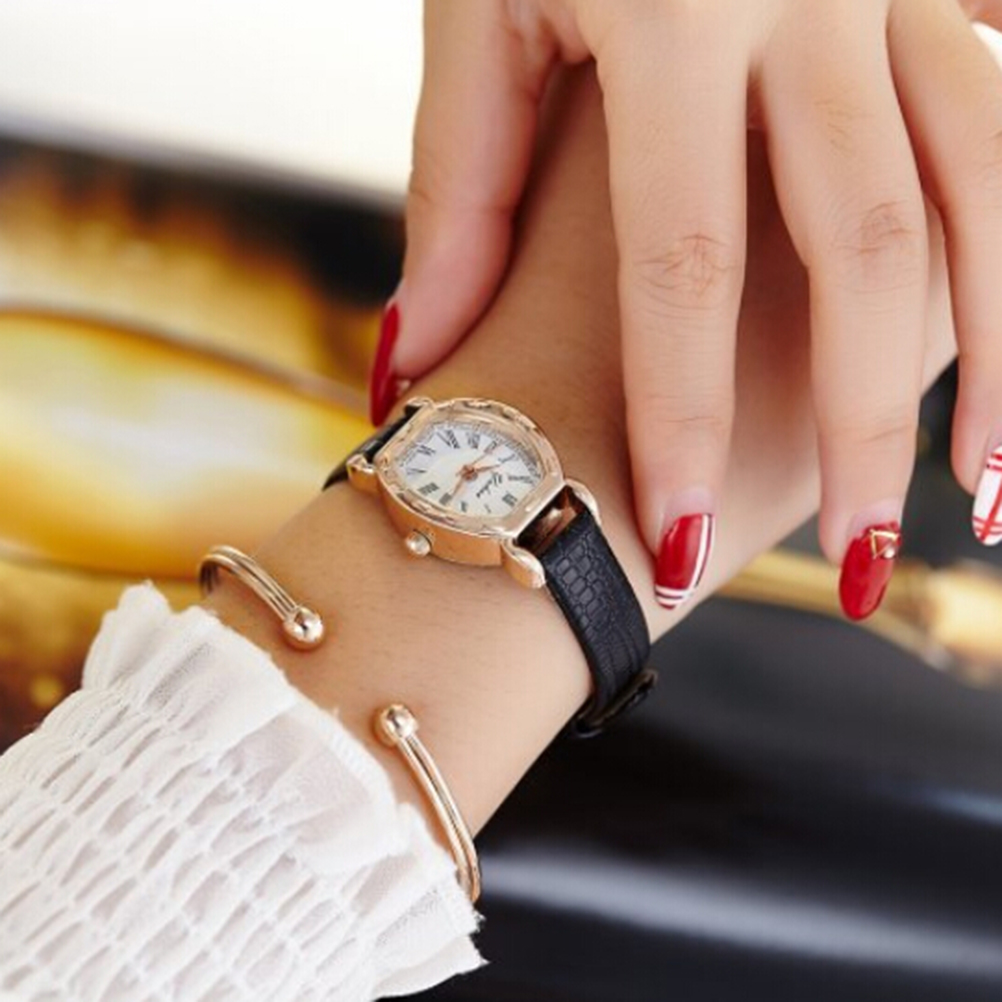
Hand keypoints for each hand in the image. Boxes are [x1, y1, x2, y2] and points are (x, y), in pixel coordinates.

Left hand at [371, 0, 1001, 618]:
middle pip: (865, 254)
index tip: (685, 543)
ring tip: (991, 493)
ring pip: (991, 183)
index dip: (684, 419)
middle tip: (874, 564)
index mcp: (671, 18)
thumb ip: (459, 193)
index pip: (683, 271)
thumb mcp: (480, 12)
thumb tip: (410, 365)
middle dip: (873, 422)